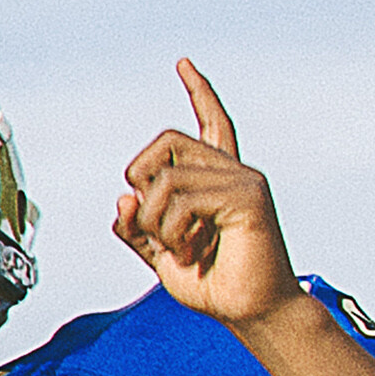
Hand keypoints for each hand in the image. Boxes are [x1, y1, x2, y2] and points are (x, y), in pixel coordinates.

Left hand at [114, 60, 299, 328]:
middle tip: (158, 225)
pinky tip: (194, 250)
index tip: (183, 64)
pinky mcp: (248, 196)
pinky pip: (181, 198)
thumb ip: (135, 225)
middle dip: (141, 180)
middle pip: (165, 140)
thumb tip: (125, 195)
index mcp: (216, 180)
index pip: (211, 123)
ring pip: (165, 177)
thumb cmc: (212, 283)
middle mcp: (233, 171)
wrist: (250, 311)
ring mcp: (243, 180)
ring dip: (156, 222)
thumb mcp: (158, 253)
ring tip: (182, 247)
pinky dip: (171, 231)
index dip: (198, 93)